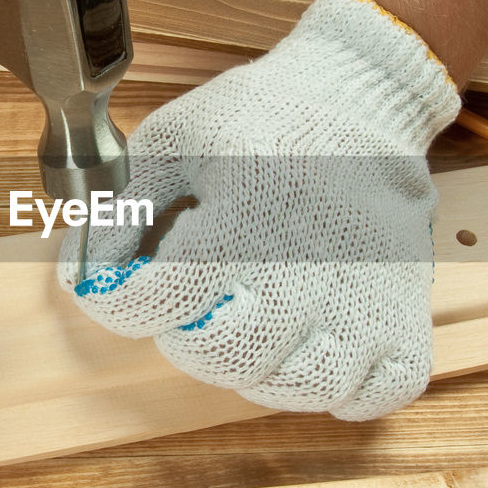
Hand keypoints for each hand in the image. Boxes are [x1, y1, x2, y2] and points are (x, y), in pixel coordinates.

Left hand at [59, 0, 460, 420]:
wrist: (362, 94)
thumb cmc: (264, 118)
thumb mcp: (173, 140)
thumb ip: (120, 211)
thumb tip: (83, 275)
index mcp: (243, 217)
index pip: (157, 302)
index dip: (119, 302)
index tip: (123, 285)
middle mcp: (307, 267)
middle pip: (226, 356)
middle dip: (188, 339)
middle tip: (195, 306)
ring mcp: (365, 299)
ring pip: (302, 387)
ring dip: (261, 371)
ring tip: (255, 329)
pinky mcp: (405, 314)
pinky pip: (378, 393)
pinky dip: (345, 389)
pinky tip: (318, 349)